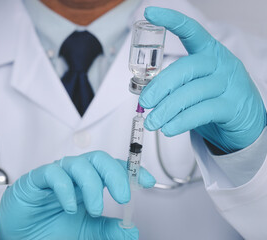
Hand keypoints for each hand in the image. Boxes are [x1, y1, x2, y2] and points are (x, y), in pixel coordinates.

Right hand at [0, 151, 155, 239]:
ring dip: (92, 185)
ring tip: (94, 209)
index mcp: (89, 184)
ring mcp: (56, 175)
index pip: (113, 169)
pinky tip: (70, 207)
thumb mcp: (85, 234)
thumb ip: (106, 231)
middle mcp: (75, 176)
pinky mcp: (37, 179)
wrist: (19, 235)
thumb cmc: (50, 230)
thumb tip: (131, 231)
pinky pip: (53, 174)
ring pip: (79, 164)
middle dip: (115, 174)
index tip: (148, 182)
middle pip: (100, 159)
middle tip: (123, 196)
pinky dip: (65, 189)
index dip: (132, 171)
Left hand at [139, 7, 266, 152]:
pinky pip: (202, 112)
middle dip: (160, 87)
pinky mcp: (232, 107)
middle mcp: (220, 63)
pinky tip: (169, 128)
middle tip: (144, 103)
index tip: (151, 13)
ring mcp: (229, 84)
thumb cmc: (214, 99)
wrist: (246, 121)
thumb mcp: (196, 84)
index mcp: (209, 52)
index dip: (172, 21)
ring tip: (152, 122)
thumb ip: (175, 85)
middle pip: (185, 68)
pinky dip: (181, 121)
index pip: (191, 31)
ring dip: (167, 109)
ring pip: (192, 93)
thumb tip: (145, 96)